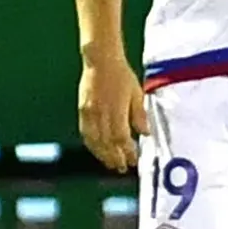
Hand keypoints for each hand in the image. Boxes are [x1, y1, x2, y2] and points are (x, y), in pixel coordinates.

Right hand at [79, 56, 149, 172]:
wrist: (101, 60)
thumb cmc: (121, 75)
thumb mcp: (136, 93)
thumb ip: (139, 115)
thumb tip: (145, 134)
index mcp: (116, 110)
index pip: (121, 138)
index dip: (127, 152)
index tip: (133, 161)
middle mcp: (101, 114)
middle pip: (107, 144)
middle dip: (115, 158)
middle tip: (121, 168)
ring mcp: (89, 113)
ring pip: (94, 141)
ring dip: (102, 155)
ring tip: (110, 163)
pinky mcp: (82, 110)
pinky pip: (85, 133)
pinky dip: (91, 144)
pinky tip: (97, 149)